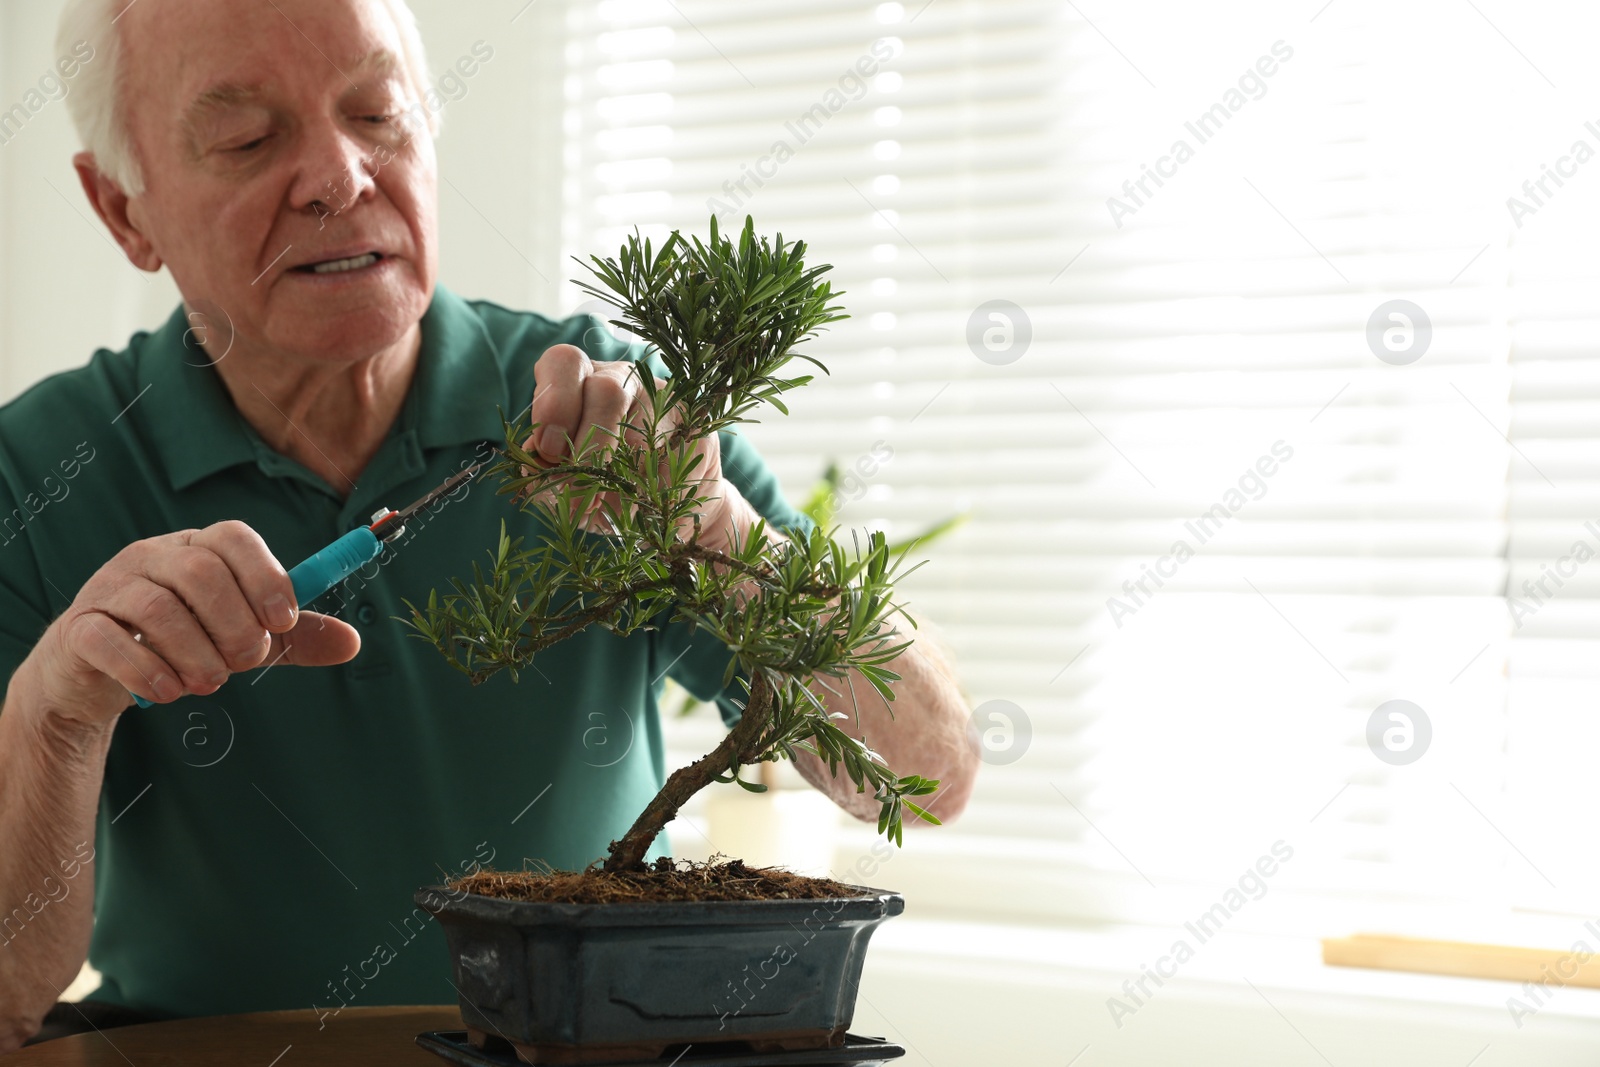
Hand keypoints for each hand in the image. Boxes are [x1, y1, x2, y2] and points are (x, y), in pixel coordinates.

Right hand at [26, 520, 361, 725]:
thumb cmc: (180, 644)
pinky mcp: (78, 629)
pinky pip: (110, 640)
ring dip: (195, 653)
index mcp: (195, 549)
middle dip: (234, 623)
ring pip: (157, 607)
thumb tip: (353, 642)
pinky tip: (169, 692)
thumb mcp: (240, 639)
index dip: (266, 576)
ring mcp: (109, 589)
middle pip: (200, 571)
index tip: (283, 621)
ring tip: (210, 683)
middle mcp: (151, 558)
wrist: (94, 675)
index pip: (233, 538)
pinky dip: (147, 670)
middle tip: (246, 661)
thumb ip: (292, 639)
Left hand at [522, 344, 751, 546]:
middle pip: (606, 387)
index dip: (554, 402)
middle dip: (591, 439)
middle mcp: (619, 379)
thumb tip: (530, 468)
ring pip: (645, 419)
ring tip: (614, 504)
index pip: (563, 362)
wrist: (664, 510)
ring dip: (626, 468)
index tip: (549, 449)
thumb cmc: (603, 494)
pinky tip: (648, 497)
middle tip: (583, 479)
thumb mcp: (565, 491)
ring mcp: (662, 396)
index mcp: (577, 384)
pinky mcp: (694, 420)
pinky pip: (677, 445)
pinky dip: (658, 479)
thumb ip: (543, 477)